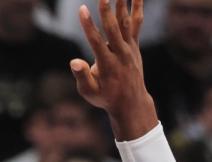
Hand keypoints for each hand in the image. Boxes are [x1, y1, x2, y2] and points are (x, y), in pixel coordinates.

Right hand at [70, 0, 157, 138]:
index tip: (82, 9)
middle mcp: (120, 53)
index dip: (88, 25)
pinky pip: (136, 24)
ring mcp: (130, 48)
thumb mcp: (89, 92)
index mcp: (107, 64)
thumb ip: (82, 76)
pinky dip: (136, 10)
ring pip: (126, 23)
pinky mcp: (135, 45)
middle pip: (113, 28)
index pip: (96, 41)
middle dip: (107, 10)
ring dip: (122, 5)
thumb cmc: (105, 96)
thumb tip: (74, 62)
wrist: (130, 101)